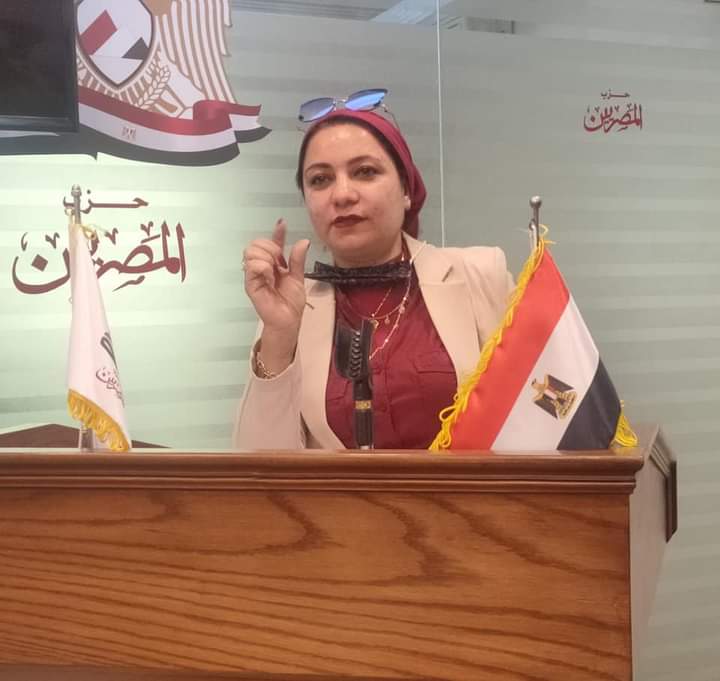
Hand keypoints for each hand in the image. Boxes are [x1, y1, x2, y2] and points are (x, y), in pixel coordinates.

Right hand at [243, 219, 309, 368]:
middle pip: (256, 243)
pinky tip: (269, 274)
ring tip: (274, 269)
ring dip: (266, 256)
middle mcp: (261, 267)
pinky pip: (251, 266)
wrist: (289, 320)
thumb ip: (297, 259)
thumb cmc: (291, 302)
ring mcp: (254, 275)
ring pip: (251, 251)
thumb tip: (303, 241)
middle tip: (280, 262)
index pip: (271, 243)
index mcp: (273, 264)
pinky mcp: (250, 284)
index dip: (277, 233)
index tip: (282, 224)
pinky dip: (262, 266)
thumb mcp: (298, 277)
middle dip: (270, 247)